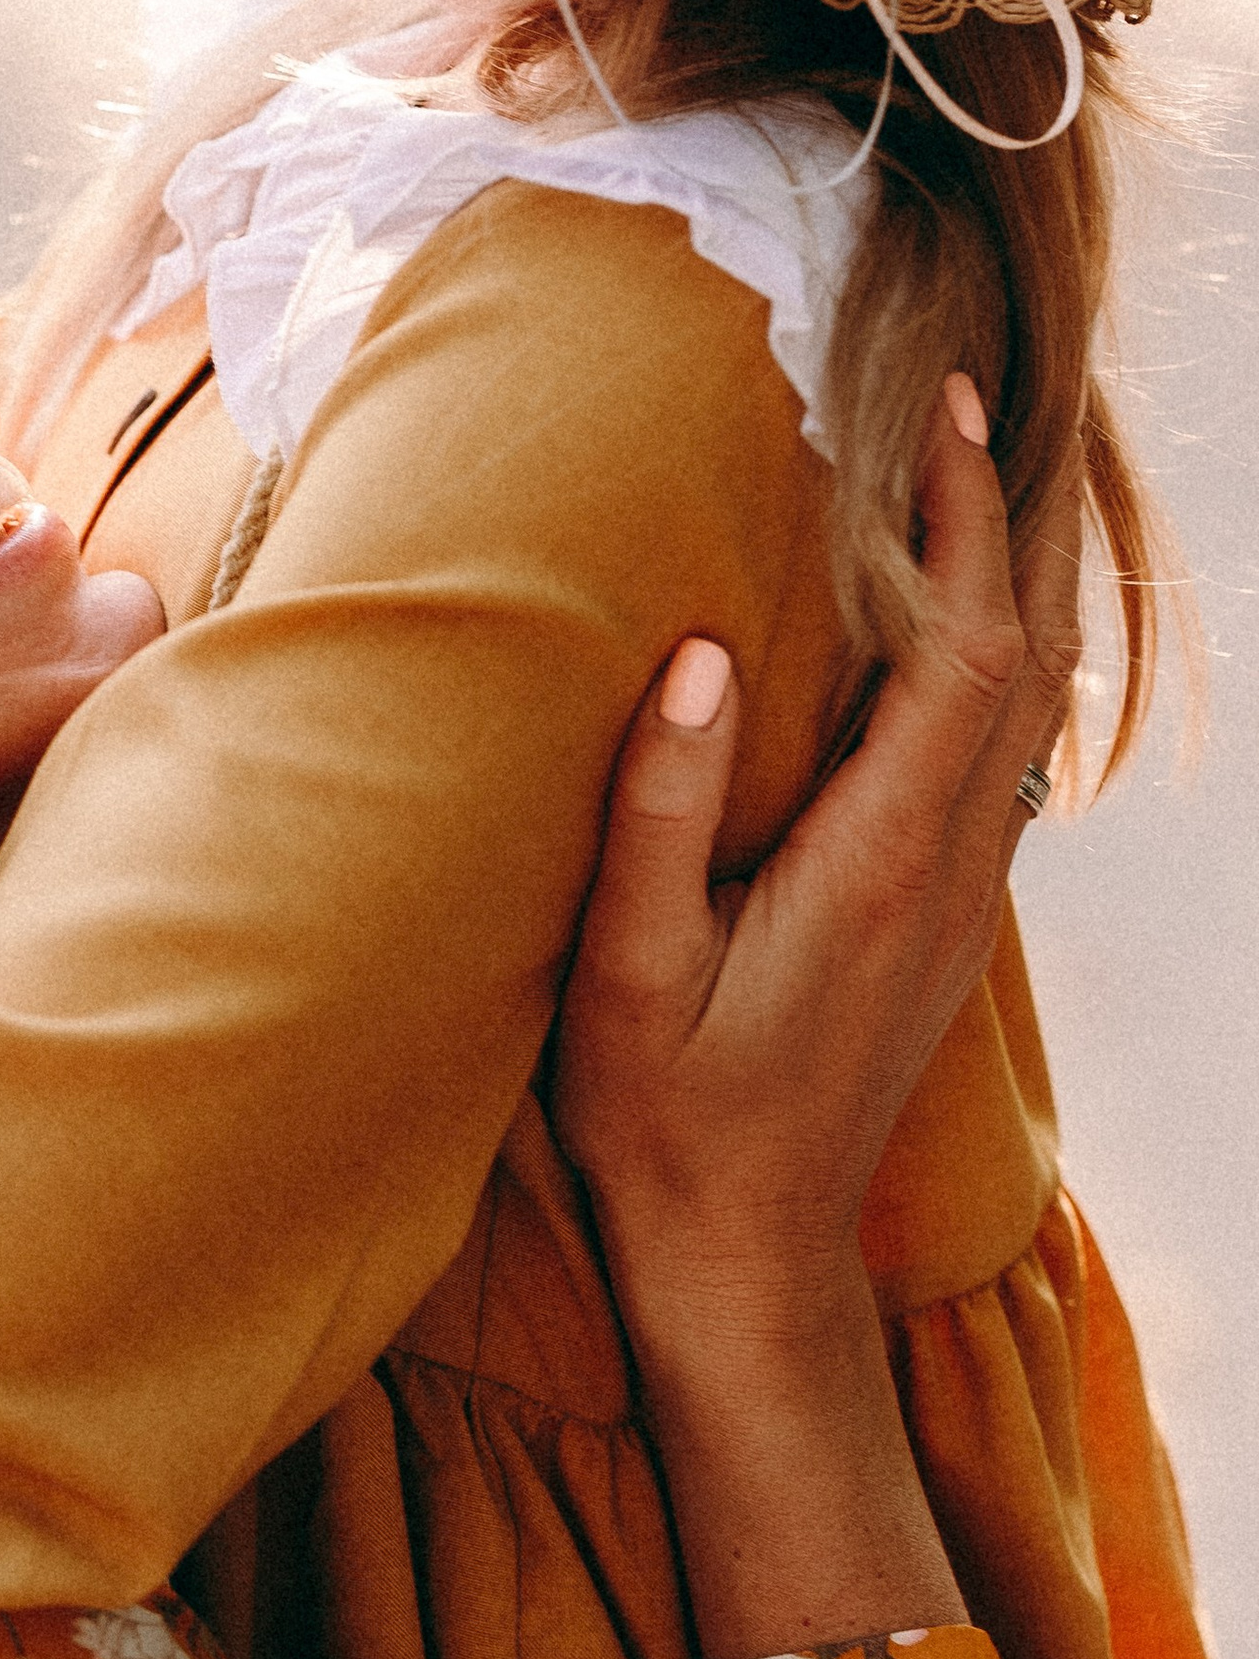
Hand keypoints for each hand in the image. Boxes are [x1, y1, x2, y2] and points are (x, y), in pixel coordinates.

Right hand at [553, 377, 1077, 1313]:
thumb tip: (700, 653)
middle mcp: (946, 871)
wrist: (747, 1264)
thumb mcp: (623, 970)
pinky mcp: (942, 919)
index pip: (962, 653)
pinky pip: (1007, 751)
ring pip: (1035, 705)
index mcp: (876, 865)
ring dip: (1017, 580)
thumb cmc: (666, 1120)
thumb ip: (658, 809)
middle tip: (988, 394)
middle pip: (1031, 660)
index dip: (960, 519)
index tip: (941, 404)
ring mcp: (958, 899)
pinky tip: (951, 619)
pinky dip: (1000, 653)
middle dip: (1017, 517)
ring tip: (978, 474)